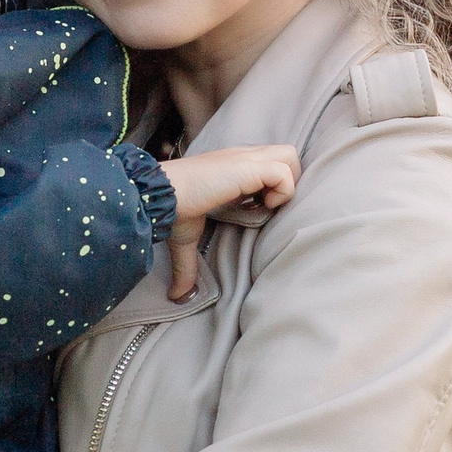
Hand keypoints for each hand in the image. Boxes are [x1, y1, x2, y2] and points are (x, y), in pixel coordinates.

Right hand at [157, 144, 301, 300]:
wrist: (161, 195)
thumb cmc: (172, 210)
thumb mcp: (187, 237)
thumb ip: (189, 265)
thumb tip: (178, 297)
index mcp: (232, 166)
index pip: (270, 162)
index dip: (271, 186)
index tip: (255, 210)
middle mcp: (243, 157)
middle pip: (288, 154)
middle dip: (287, 180)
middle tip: (267, 206)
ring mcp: (247, 159)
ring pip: (291, 157)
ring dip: (287, 184)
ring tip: (266, 206)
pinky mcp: (248, 167)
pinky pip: (284, 173)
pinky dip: (281, 192)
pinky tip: (261, 207)